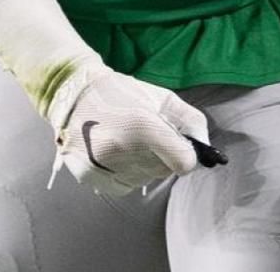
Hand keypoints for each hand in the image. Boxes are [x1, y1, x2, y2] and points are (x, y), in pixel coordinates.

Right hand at [43, 56, 210, 195]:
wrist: (74, 94)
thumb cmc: (121, 92)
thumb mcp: (162, 97)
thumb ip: (191, 121)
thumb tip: (205, 146)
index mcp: (143, 126)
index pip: (184, 163)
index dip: (187, 156)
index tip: (181, 147)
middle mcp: (122, 149)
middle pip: (163, 171)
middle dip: (163, 156)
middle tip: (148, 137)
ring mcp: (103, 165)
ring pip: (144, 180)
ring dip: (143, 166)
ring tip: (127, 141)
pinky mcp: (89, 176)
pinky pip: (124, 186)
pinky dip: (125, 174)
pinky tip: (116, 154)